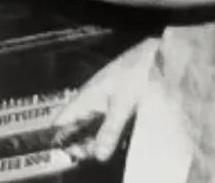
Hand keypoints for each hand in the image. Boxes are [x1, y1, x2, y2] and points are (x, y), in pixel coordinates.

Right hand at [53, 39, 158, 162]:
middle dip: (82, 143)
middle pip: (74, 129)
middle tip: (96, 154)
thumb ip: (109, 131)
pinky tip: (117, 140)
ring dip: (95, 140)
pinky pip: (104, 124)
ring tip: (106, 148)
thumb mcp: (122, 106)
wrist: (155, 57)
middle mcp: (88, 101)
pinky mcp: (115, 105)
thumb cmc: (135, 75)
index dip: (61, 139)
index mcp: (84, 98)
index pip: (60, 122)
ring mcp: (101, 103)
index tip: (75, 154)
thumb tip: (97, 156)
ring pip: (90, 127)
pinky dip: (107, 134)